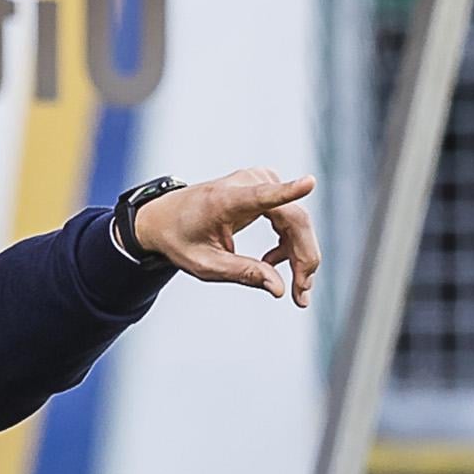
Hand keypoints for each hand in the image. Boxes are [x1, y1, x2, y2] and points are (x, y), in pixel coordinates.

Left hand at [132, 167, 320, 307]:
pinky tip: (272, 262)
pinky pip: (290, 216)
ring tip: (294, 286)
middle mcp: (245, 183)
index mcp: (224, 200)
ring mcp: (258, 180)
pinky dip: (290, 243)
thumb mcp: (205, 265)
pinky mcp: (265, 185)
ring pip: (296, 219)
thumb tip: (279, 289)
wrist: (164, 217)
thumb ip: (243, 273)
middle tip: (302, 293)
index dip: (288, 191)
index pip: (262, 196)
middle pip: (293, 218)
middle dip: (304, 257)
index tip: (309, 183)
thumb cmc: (181, 239)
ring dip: (300, 254)